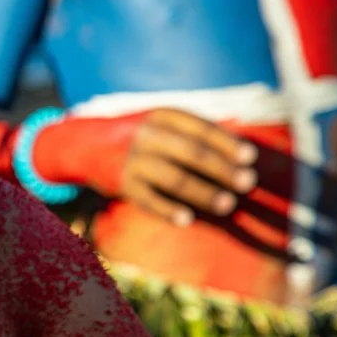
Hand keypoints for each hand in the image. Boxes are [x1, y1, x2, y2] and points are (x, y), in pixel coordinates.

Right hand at [116, 109, 257, 226]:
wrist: (87, 145)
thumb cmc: (141, 137)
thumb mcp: (162, 123)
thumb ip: (195, 132)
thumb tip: (244, 152)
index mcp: (161, 117)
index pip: (200, 129)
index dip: (227, 143)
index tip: (249, 157)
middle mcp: (146, 136)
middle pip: (192, 153)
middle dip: (222, 169)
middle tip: (247, 183)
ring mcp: (133, 160)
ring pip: (174, 178)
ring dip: (203, 192)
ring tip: (227, 204)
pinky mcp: (122, 183)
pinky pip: (149, 200)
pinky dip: (168, 211)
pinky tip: (187, 220)